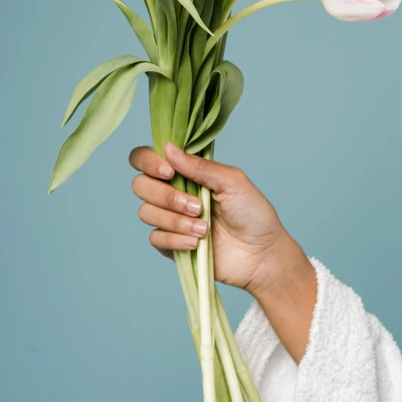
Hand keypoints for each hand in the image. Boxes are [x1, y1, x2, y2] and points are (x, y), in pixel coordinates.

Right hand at [129, 141, 317, 362]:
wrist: (261, 254)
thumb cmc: (252, 213)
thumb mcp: (232, 182)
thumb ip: (200, 166)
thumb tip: (167, 147)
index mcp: (184, 172)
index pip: (145, 158)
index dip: (149, 162)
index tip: (169, 172)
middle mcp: (172, 193)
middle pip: (140, 185)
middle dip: (167, 196)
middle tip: (197, 207)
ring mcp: (170, 219)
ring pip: (146, 213)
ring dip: (176, 220)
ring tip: (204, 229)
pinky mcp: (170, 244)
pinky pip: (155, 238)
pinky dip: (176, 239)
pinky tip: (196, 243)